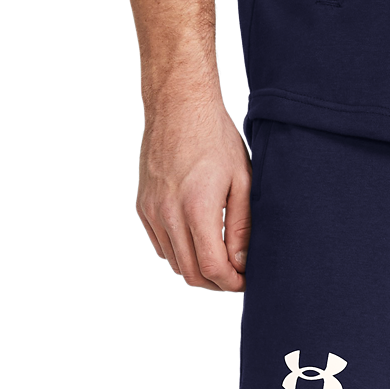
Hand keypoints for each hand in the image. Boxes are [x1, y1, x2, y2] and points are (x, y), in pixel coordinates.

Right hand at [136, 93, 250, 291]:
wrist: (177, 105)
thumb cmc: (216, 138)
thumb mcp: (242, 181)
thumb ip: (242, 227)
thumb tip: (241, 264)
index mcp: (197, 207)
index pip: (212, 268)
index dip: (232, 283)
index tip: (246, 280)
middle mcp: (169, 213)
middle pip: (191, 274)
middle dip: (217, 283)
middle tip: (236, 275)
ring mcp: (152, 211)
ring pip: (174, 264)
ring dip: (198, 268)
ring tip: (220, 256)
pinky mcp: (142, 206)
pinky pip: (161, 247)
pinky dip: (180, 253)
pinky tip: (197, 238)